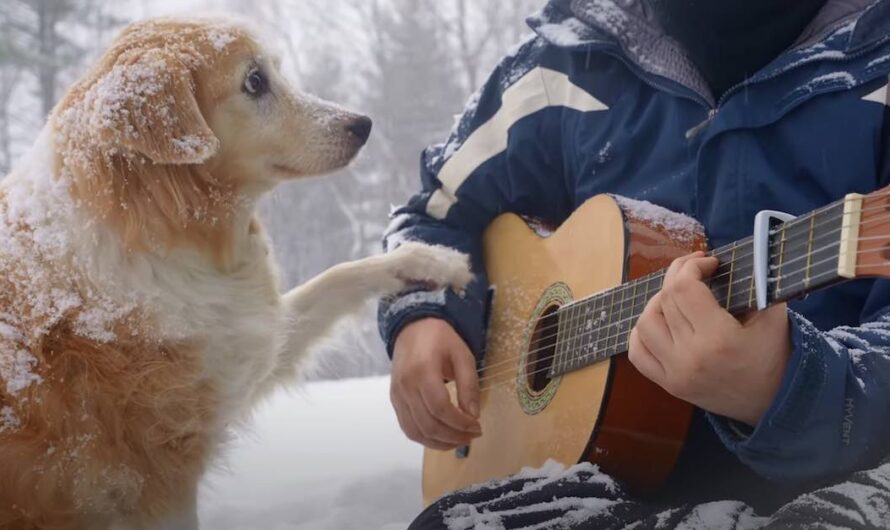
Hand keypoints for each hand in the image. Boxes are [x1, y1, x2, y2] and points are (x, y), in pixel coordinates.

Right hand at [391, 318, 481, 449]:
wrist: (412, 327)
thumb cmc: (440, 339)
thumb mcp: (462, 355)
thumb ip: (469, 385)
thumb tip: (473, 415)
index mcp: (422, 371)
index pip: (440, 408)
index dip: (460, 423)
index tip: (477, 426)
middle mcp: (405, 387)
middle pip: (428, 424)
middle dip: (454, 436)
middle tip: (472, 435)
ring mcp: (397, 395)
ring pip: (416, 431)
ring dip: (440, 443)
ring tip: (460, 440)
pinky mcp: (395, 401)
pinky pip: (408, 428)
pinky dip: (426, 439)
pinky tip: (442, 437)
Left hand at [628, 252, 792, 425]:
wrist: (776, 403)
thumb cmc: (776, 355)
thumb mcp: (774, 315)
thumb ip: (756, 283)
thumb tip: (730, 257)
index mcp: (718, 339)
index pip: (684, 290)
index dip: (692, 267)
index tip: (708, 263)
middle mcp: (690, 358)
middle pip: (665, 301)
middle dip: (678, 276)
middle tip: (694, 270)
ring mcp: (675, 374)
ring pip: (645, 324)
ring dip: (657, 303)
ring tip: (678, 296)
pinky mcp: (668, 385)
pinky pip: (638, 353)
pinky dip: (642, 332)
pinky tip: (660, 321)